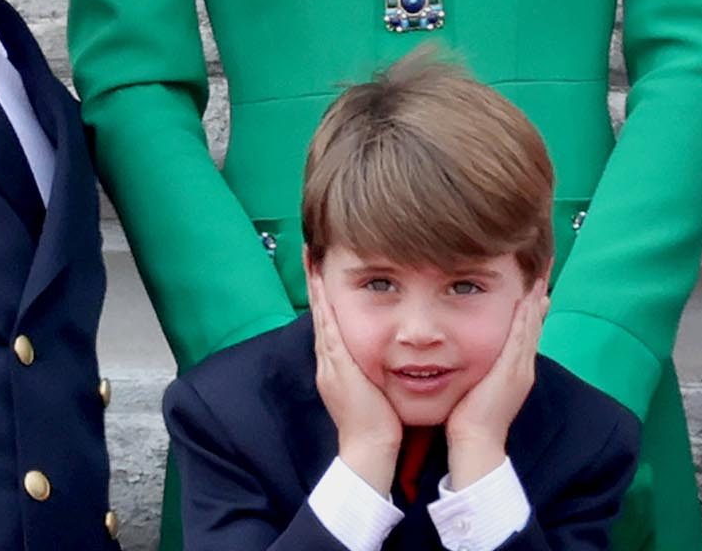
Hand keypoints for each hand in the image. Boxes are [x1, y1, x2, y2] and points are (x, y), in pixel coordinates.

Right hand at [307, 273, 401, 493]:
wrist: (370, 448)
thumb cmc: (380, 421)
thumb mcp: (375, 385)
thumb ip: (376, 366)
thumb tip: (390, 349)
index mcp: (338, 364)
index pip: (330, 320)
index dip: (325, 294)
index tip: (323, 268)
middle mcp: (329, 359)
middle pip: (320, 312)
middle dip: (316, 282)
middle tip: (311, 252)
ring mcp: (330, 361)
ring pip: (320, 314)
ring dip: (316, 286)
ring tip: (312, 258)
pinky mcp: (337, 365)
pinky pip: (326, 327)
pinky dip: (322, 304)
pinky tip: (322, 282)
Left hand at [445, 281, 546, 486]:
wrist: (476, 441)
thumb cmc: (468, 418)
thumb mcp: (477, 387)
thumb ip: (477, 370)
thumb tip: (465, 357)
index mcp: (516, 371)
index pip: (526, 333)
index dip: (530, 310)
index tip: (532, 287)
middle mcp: (523, 367)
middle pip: (534, 325)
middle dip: (537, 299)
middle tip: (542, 273)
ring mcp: (521, 368)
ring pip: (531, 327)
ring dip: (534, 301)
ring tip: (538, 278)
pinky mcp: (513, 370)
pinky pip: (523, 336)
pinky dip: (527, 316)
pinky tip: (527, 298)